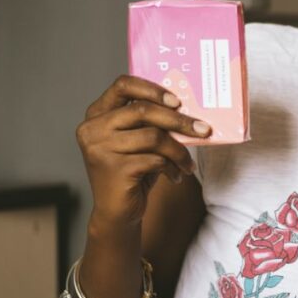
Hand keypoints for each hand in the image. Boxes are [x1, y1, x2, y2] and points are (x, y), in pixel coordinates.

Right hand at [75, 75, 210, 226]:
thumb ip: (150, 121)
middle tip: (204, 129)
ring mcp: (100, 149)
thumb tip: (187, 106)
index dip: (152, 89)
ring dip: (179, 151)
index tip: (178, 101)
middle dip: (179, 120)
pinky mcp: (114, 169)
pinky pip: (155, 159)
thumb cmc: (133, 170)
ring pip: (154, 136)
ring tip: (188, 163)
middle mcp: (93, 128)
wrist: (117, 212)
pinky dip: (172, 167)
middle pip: (143, 110)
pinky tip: (176, 175)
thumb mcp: (138, 141)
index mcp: (97, 114)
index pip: (123, 85)